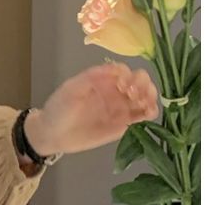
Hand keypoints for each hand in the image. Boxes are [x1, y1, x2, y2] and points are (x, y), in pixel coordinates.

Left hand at [28, 62, 159, 155]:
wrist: (53, 135)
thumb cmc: (59, 109)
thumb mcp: (71, 89)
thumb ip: (92, 78)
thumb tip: (116, 69)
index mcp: (102, 79)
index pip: (124, 70)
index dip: (128, 75)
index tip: (122, 86)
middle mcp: (114, 91)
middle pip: (140, 80)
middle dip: (143, 84)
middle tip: (132, 96)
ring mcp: (121, 107)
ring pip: (146, 96)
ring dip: (151, 96)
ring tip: (143, 105)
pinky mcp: (124, 124)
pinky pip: (144, 115)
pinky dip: (151, 112)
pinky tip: (148, 113)